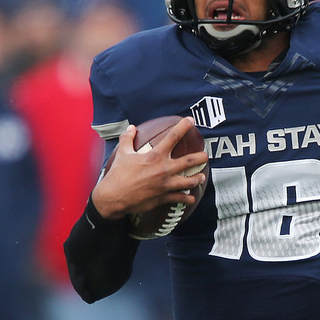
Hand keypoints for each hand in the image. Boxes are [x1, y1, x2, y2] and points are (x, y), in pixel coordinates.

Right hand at [91, 119, 206, 219]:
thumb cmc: (117, 174)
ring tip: (201, 177)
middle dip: (201, 157)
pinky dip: (187, 198)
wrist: (114, 197)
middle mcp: (164, 169)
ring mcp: (166, 185)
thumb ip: (128, 139)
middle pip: (190, 161)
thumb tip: (131, 127)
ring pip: (189, 181)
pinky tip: (191, 197)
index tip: (191, 120)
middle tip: (206, 156)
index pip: (173, 137)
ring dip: (197, 179)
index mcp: (155, 156)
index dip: (184, 126)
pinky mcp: (164, 197)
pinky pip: (181, 198)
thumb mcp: (122, 153)